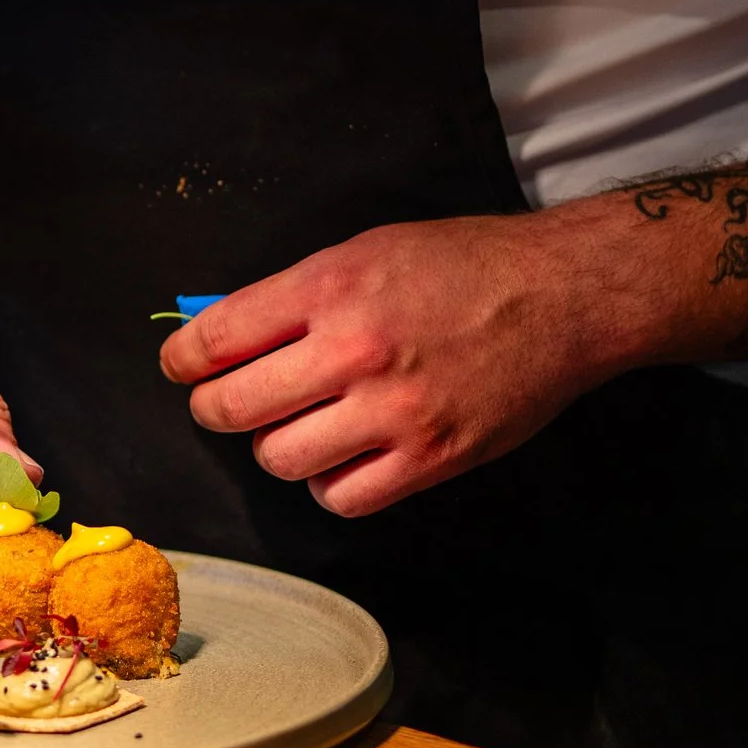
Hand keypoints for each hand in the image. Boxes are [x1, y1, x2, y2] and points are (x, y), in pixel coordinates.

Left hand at [157, 209, 640, 516]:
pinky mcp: (429, 458)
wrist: (564, 296)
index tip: (183, 368)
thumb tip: (223, 333)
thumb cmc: (467, 266)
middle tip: (225, 404)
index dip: (184, 360)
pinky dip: (329, 482)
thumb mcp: (369, 250)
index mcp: (331, 288)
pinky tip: (343, 455)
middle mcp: (355, 350)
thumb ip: (295, 295)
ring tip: (300, 425)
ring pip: (280, 459)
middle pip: (233, 409)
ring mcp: (393, 411)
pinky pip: (341, 497)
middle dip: (215, 408)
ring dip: (277, 446)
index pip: (216, 338)